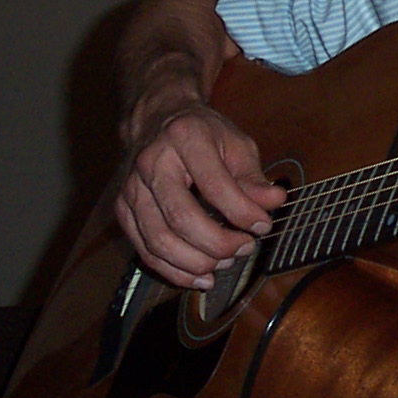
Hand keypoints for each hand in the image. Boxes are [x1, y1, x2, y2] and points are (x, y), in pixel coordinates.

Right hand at [114, 84, 286, 290]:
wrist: (159, 120)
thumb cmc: (203, 134)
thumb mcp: (236, 144)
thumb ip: (254, 177)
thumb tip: (275, 202)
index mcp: (185, 137)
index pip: (214, 185)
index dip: (242, 212)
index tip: (263, 226)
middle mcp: (152, 162)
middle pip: (182, 218)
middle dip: (219, 243)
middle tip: (245, 248)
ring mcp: (132, 187)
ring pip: (159, 241)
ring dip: (197, 262)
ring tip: (226, 262)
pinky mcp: (122, 209)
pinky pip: (146, 252)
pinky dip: (175, 272)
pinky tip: (201, 276)